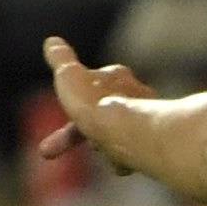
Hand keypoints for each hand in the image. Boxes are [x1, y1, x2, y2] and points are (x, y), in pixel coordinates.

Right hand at [41, 36, 154, 172]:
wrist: (127, 132)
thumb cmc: (95, 104)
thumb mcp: (68, 77)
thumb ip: (60, 60)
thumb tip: (51, 41)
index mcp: (115, 76)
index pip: (90, 87)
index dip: (73, 103)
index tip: (59, 121)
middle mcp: (135, 92)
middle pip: (106, 112)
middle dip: (89, 129)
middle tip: (78, 147)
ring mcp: (147, 116)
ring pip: (120, 132)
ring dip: (107, 143)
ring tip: (102, 151)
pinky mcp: (155, 138)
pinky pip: (134, 151)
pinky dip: (124, 157)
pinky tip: (120, 164)